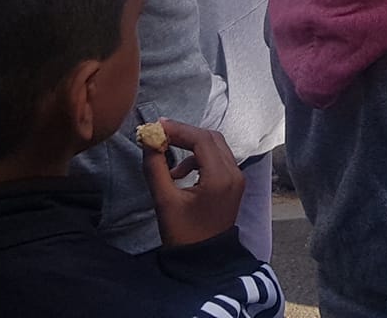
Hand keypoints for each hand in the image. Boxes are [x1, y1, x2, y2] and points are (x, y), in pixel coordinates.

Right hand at [142, 118, 243, 248]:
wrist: (204, 260)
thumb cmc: (183, 234)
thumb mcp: (164, 201)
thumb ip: (156, 168)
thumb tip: (149, 140)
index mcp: (221, 177)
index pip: (201, 139)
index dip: (178, 129)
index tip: (156, 127)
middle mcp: (234, 173)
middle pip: (211, 138)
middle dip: (185, 134)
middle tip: (160, 135)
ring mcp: (237, 178)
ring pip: (215, 146)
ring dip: (192, 146)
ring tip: (168, 161)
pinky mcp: (234, 183)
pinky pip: (218, 159)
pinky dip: (199, 158)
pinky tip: (180, 174)